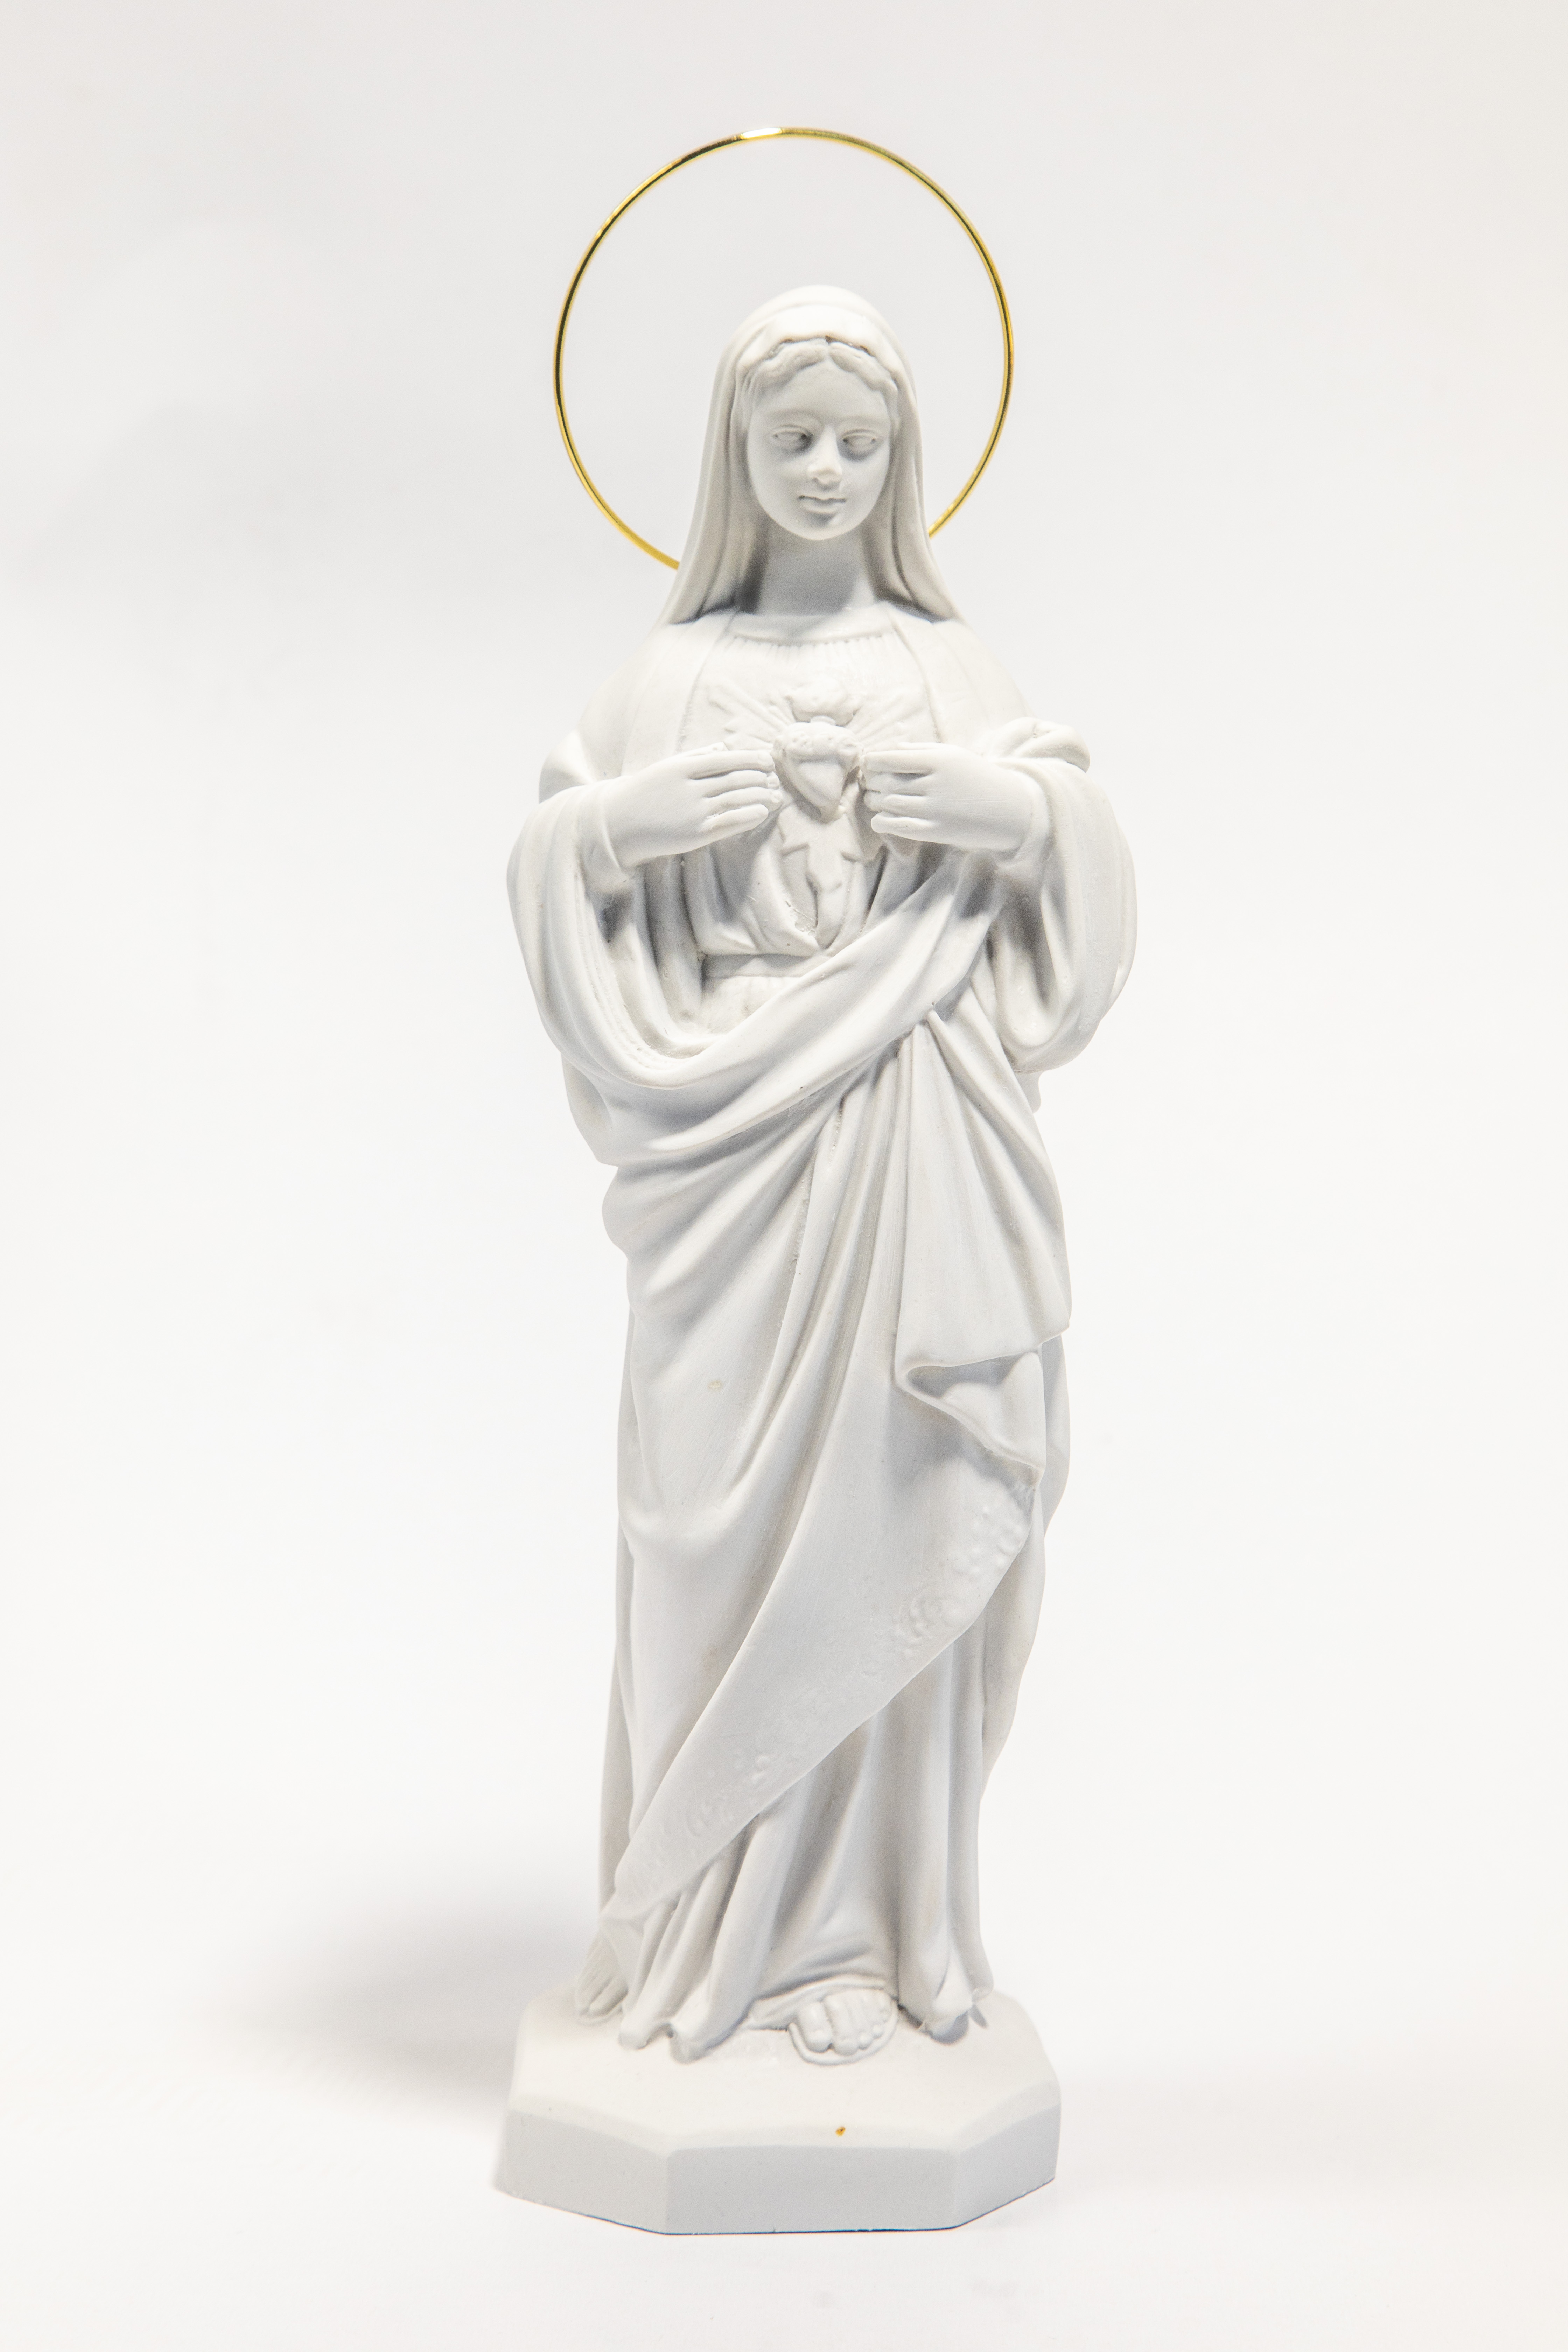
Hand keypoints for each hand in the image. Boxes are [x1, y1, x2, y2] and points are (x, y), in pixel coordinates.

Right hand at [598, 746, 781, 868]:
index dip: (750, 758)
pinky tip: (762, 812)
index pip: (725, 759)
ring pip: (736, 799)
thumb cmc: (644, 793)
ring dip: (760, 795)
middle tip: (775, 778)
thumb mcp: (666, 768)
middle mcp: (689, 788)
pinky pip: (730, 823)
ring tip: (775, 794)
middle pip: (735, 779)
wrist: (619, 824)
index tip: (767, 759)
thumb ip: (695, 756)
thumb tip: (723, 747)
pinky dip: (749, 816)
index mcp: (682, 768)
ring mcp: (693, 812)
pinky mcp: (696, 835)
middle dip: (759, 777)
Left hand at [860, 744, 1043, 859]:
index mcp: (938, 759)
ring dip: (875, 801)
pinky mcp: (935, 831)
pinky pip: (896, 826)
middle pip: (886, 781)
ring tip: (876, 798)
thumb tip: (888, 749)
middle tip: (871, 783)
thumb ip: (921, 749)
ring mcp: (935, 809)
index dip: (872, 762)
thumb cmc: (976, 778)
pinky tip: (881, 818)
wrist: (1008, 809)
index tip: (868, 764)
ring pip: (888, 803)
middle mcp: (935, 783)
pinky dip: (882, 821)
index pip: (890, 758)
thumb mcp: (953, 755)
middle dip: (873, 782)